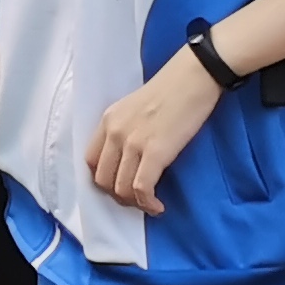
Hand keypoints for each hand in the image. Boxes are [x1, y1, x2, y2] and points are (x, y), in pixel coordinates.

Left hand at [83, 59, 221, 214]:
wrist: (193, 78)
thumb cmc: (171, 91)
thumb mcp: (134, 108)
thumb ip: (126, 129)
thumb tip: (128, 157)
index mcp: (107, 120)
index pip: (91, 160)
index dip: (104, 178)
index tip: (120, 185)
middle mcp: (114, 132)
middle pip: (102, 179)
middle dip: (118, 196)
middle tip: (136, 199)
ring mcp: (132, 142)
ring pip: (120, 188)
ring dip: (134, 203)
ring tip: (149, 204)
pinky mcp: (155, 152)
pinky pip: (141, 188)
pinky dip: (148, 203)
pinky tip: (158, 206)